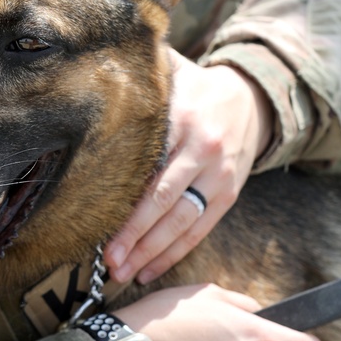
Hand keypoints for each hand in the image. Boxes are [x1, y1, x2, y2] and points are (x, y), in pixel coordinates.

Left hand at [104, 52, 273, 284]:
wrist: (249, 98)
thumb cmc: (191, 89)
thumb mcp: (168, 74)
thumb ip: (136, 75)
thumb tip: (90, 67)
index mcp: (183, 120)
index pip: (150, 170)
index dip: (126, 204)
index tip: (99, 227)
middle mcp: (205, 151)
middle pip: (165, 202)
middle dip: (135, 237)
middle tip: (109, 262)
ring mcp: (220, 176)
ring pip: (183, 222)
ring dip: (153, 253)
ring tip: (125, 274)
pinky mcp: (229, 195)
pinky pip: (201, 230)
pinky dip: (175, 253)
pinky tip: (150, 270)